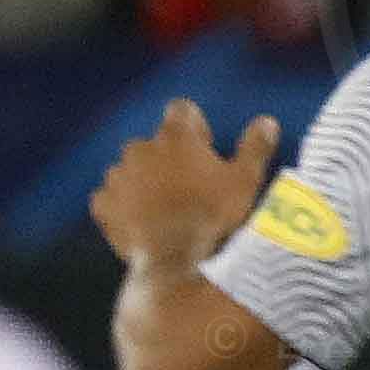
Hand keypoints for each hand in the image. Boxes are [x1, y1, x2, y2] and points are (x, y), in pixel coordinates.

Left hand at [90, 99, 278, 274]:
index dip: (196, 126)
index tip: (207, 148)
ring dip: (146, 182)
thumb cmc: (214, 215)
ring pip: (132, 170)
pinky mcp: (103, 203)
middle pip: (155, 143)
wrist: (174, 260)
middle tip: (191, 187)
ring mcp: (117, 175)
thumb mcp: (246, 180)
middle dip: (169, 159)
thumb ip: (255, 146)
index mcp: (176, 136)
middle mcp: (140, 148)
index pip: (182, 109)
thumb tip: (267, 121)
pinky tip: (144, 223)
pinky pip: (113, 197)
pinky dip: (125, 206)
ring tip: (168, 210)